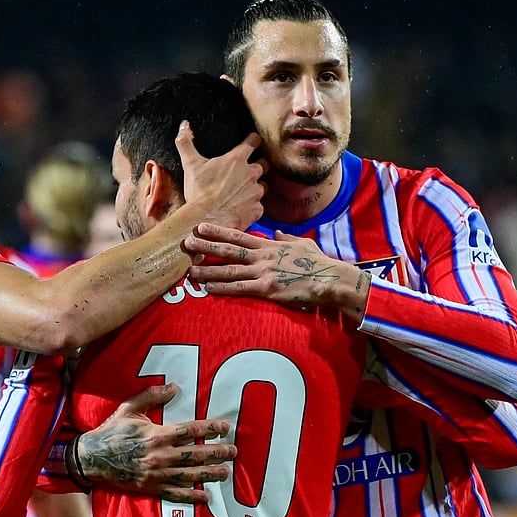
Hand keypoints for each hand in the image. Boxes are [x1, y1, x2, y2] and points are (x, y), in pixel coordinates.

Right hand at [73, 383, 236, 502]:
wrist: (92, 457)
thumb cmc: (112, 431)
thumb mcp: (129, 408)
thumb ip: (151, 396)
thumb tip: (173, 387)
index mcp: (157, 434)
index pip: (190, 430)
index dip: (210, 428)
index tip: (225, 428)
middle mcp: (160, 455)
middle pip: (195, 453)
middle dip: (217, 452)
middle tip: (233, 452)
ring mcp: (156, 473)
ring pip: (189, 474)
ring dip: (210, 473)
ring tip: (226, 472)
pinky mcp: (150, 487)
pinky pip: (175, 493)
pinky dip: (191, 496)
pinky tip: (206, 497)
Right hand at [176, 122, 266, 230]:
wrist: (205, 220)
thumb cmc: (198, 192)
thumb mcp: (190, 164)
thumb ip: (186, 142)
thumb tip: (184, 125)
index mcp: (237, 159)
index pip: (253, 142)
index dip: (253, 140)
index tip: (253, 141)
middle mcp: (251, 173)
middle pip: (263, 164)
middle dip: (257, 166)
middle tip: (245, 172)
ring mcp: (256, 192)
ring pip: (263, 186)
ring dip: (254, 187)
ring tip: (241, 193)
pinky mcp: (257, 210)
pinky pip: (259, 206)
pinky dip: (252, 206)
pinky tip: (241, 208)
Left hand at [184, 224, 369, 317]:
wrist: (330, 279)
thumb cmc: (318, 263)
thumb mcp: (302, 244)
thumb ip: (287, 238)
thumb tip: (278, 232)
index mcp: (269, 245)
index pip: (238, 236)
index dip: (218, 231)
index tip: (201, 227)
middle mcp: (262, 257)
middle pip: (228, 251)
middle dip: (205, 247)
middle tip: (186, 243)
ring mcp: (263, 272)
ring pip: (229, 271)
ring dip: (207, 271)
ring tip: (189, 271)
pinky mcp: (267, 289)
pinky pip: (239, 289)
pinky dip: (222, 288)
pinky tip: (208, 288)